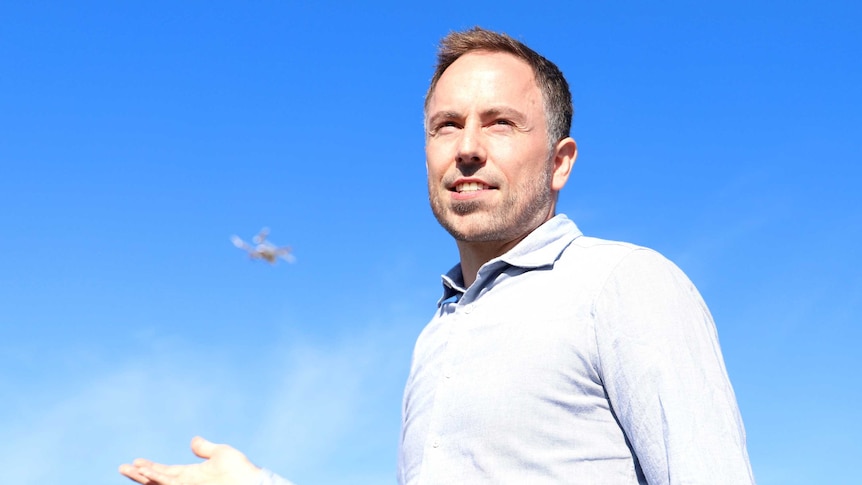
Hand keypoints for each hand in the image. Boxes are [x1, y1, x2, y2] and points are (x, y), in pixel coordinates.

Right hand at [119, 436, 261, 484]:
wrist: (251, 484)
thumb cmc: (241, 471)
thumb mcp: (221, 454)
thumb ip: (205, 448)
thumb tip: (192, 440)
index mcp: (191, 474)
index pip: (165, 471)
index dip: (150, 467)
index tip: (135, 461)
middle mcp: (185, 484)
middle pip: (156, 479)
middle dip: (139, 474)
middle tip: (122, 468)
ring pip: (159, 484)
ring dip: (144, 477)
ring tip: (130, 470)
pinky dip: (158, 480)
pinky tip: (148, 475)